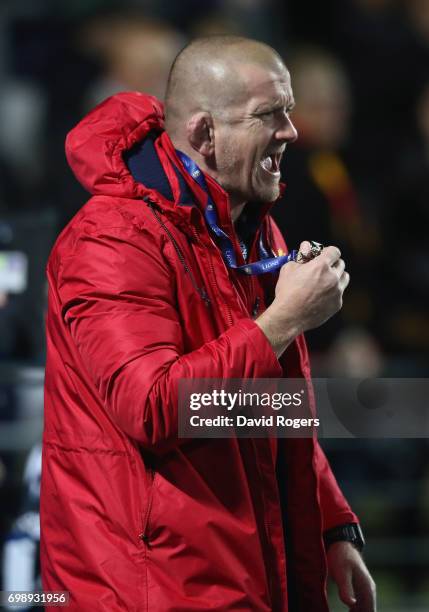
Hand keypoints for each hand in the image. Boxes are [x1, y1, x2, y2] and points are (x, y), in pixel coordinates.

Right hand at [255, 241, 349, 355]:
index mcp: (321, 265)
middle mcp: (333, 277)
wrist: (289, 316)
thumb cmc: (287, 292)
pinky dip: (333, 292)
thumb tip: (306, 250)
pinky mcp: (337, 304)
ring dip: (337, 276)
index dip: (328, 252)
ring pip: (344, 278)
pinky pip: (339, 294)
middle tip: (322, 269)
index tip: (322, 255)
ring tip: (325, 281)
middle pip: (341, 264)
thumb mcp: (288, 268)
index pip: (334, 251)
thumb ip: (300, 257)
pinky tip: (321, 296)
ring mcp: (337, 292)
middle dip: (332, 264)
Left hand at [327, 541, 376, 610]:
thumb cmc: (340, 557)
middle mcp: (369, 591)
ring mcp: (365, 590)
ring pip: (365, 608)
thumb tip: (351, 605)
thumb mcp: (341, 573)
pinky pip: (360, 605)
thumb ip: (346, 589)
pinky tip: (349, 611)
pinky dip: (356, 610)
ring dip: (359, 611)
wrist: (340, 544)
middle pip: (368, 611)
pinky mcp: (358, 588)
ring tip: (349, 611)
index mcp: (367, 589)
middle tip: (349, 611)